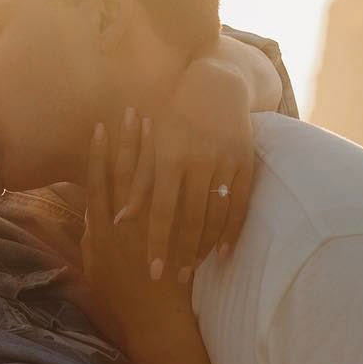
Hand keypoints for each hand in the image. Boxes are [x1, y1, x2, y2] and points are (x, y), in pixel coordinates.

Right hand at [80, 116, 193, 350]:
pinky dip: (173, 174)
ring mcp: (147, 229)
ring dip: (150, 149)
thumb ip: (92, 238)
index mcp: (99, 230)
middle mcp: (121, 225)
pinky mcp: (169, 235)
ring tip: (155, 121)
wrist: (152, 323)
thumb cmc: (121, 300)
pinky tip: (179, 153)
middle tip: (131, 110)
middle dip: (127, 140)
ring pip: (148, 180)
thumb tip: (91, 215)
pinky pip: (171, 198)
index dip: (99, 153)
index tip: (102, 127)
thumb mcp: (96, 266)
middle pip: (124, 172)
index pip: (98, 181)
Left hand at [113, 55, 255, 284]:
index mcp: (170, 156)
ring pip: (216, 214)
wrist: (216, 83)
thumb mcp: (153, 145)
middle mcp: (198, 160)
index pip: (161, 211)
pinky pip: (241, 203)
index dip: (157, 243)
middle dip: (183, 253)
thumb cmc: (175, 114)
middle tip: (175, 280)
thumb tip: (117, 219)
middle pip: (190, 219)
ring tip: (196, 268)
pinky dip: (234, 230)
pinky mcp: (245, 162)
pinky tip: (225, 252)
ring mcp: (225, 162)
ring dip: (206, 245)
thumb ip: (138, 183)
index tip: (153, 273)